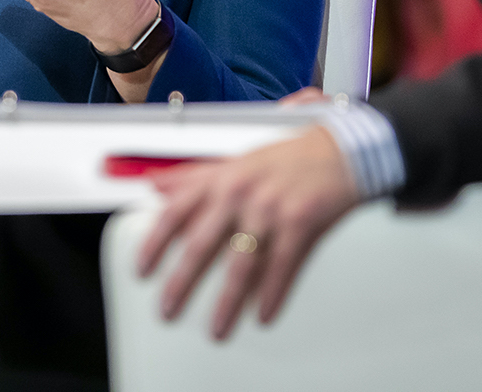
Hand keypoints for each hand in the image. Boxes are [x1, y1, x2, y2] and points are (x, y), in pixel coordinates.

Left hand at [136, 127, 360, 338]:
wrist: (339, 151)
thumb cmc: (287, 158)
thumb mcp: (235, 160)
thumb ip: (194, 176)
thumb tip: (157, 184)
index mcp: (221, 179)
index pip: (175, 212)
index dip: (155, 244)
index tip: (143, 270)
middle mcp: (240, 194)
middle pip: (201, 245)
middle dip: (181, 282)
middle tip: (168, 310)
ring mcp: (270, 210)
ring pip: (241, 264)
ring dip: (227, 303)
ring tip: (218, 329)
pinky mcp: (301, 224)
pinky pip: (281, 267)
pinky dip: (271, 295)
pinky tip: (263, 316)